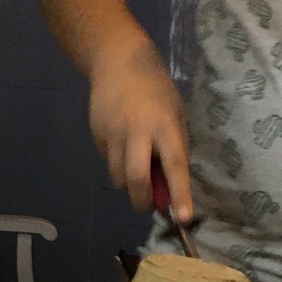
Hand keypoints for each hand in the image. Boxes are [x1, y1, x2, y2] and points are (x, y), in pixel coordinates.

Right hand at [88, 40, 192, 221]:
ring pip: (119, 180)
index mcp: (164, 126)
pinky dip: (118, 167)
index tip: (184, 218)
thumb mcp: (175, 117)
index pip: (174, 166)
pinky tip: (122, 147)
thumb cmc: (157, 94)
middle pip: (137, 180)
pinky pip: (109, 165)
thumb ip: (173, 154)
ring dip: (130, 185)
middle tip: (148, 204)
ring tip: (136, 166)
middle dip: (143, 201)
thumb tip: (169, 195)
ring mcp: (113, 135)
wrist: (117, 62)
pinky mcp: (97, 136)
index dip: (179, 194)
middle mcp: (137, 132)